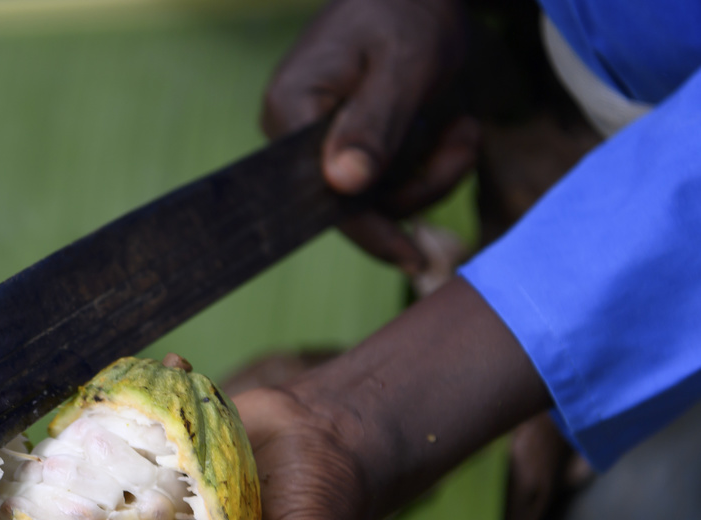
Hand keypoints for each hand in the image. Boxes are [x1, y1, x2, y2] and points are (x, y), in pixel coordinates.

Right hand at [261, 0, 478, 272]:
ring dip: (431, 172)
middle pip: (352, 201)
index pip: (324, 193)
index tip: (413, 258)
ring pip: (377, 195)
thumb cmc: (408, 10)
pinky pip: (385, 180)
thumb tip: (343, 184)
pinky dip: (425, 164)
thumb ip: (375, 124)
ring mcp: (316, 141)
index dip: (369, 228)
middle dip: (418, 183)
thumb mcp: (404, 65)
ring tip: (464, 128)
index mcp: (290, 109)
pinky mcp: (343, 144)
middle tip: (466, 141)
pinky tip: (451, 128)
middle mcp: (290, 132)